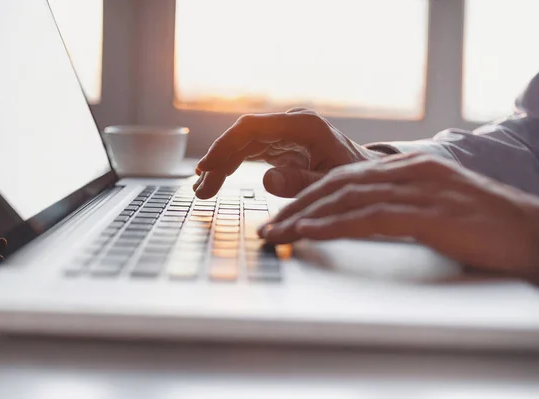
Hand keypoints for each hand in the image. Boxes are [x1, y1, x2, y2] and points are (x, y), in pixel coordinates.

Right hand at [193, 108, 383, 198]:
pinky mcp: (280, 144)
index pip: (252, 128)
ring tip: (202, 191)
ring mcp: (284, 133)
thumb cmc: (355, 176)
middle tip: (201, 190)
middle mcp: (290, 124)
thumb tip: (266, 179)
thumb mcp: (332, 183)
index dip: (225, 145)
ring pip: (242, 144)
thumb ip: (302, 182)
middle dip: (218, 162)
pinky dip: (232, 166)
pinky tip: (216, 180)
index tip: (207, 167)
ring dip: (221, 166)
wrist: (368, 173)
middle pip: (242, 136)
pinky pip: (249, 152)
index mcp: (303, 125)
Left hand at [261, 153, 538, 278]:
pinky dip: (334, 225)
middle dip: (298, 205)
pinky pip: (370, 217)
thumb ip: (395, 205)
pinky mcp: (429, 213)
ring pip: (347, 197)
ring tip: (278, 233)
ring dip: (306, 217)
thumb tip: (358, 218)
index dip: (309, 195)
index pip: (345, 176)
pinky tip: (311, 234)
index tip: (284, 215)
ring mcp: (419, 189)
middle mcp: (409, 170)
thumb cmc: (482, 226)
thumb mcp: (432, 207)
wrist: (533, 234)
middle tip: (270, 226)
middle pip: (337, 182)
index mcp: (408, 166)